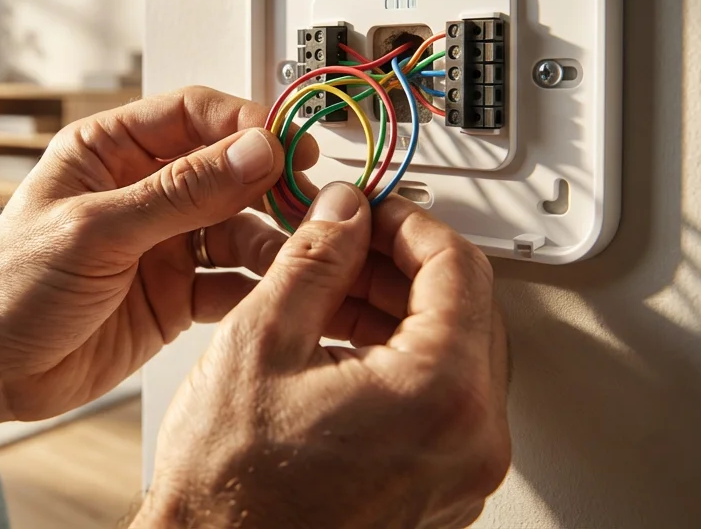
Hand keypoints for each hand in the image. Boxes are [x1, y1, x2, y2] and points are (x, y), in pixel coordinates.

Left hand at [0, 87, 313, 421]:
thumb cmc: (8, 288)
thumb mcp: (95, 230)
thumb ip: (179, 193)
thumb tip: (251, 152)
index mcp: (110, 151)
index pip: (194, 115)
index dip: (245, 126)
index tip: (286, 146)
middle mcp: (143, 191)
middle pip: (228, 170)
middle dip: (271, 184)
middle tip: (311, 201)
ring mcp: (163, 243)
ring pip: (238, 227)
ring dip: (273, 239)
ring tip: (302, 253)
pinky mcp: (176, 294)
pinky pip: (232, 281)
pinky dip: (260, 286)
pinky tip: (281, 291)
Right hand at [135, 183, 510, 528]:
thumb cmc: (229, 487)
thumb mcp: (261, 341)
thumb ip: (315, 259)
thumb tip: (344, 211)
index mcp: (442, 396)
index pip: (459, 269)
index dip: (408, 222)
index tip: (370, 209)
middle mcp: (471, 441)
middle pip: (466, 311)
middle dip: (402, 265)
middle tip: (344, 242)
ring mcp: (461, 473)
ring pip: (454, 356)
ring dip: (399, 311)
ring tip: (329, 293)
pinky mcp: (441, 490)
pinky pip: (441, 403)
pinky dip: (401, 361)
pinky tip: (341, 343)